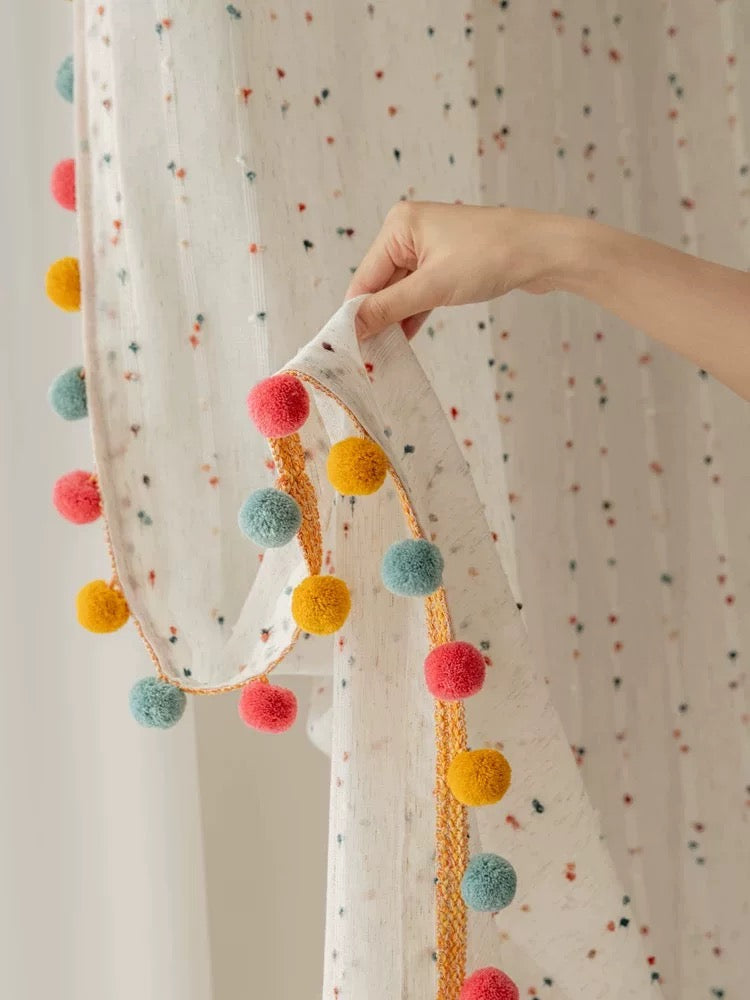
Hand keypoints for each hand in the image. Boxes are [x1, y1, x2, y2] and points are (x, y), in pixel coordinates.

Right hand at [345, 201, 577, 339]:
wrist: (542, 251)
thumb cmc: (490, 257)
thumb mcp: (432, 287)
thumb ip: (389, 308)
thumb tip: (353, 326)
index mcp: (399, 226)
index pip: (365, 277)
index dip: (356, 313)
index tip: (346, 347)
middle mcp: (409, 231)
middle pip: (381, 284)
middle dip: (376, 318)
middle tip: (366, 356)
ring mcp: (429, 246)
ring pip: (401, 290)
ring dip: (395, 319)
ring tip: (383, 353)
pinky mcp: (447, 261)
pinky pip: (420, 291)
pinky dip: (414, 313)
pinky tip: (404, 339)